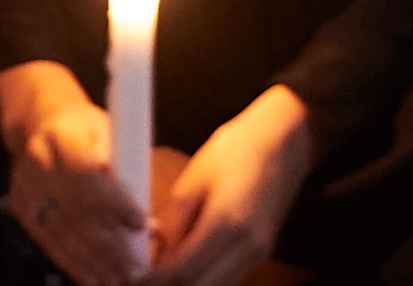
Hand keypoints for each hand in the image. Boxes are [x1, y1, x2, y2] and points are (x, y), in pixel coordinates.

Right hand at [0, 61, 146, 285]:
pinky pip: (48, 241)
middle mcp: (38, 160)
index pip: (89, 175)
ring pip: (62, 231)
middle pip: (76, 210)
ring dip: (93, 261)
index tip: (141, 224)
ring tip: (119, 278)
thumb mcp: (111, 132)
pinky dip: (73, 263)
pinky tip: (93, 278)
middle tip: (135, 267)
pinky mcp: (20, 207)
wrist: (42, 123)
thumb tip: (148, 223)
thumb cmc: (88, 130)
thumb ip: (127, 171)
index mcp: (63, 134)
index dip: (115, 203)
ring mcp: (25, 185)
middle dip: (109, 245)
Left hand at [148, 85, 312, 285]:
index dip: (152, 282)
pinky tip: (182, 268)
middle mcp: (247, 246)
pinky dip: (203, 280)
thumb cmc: (237, 149)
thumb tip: (153, 254)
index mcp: (227, 222)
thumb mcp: (195, 177)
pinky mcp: (260, 253)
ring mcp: (258, 253)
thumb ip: (175, 222)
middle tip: (139, 279)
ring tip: (157, 274)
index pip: (183, 272)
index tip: (129, 277)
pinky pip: (226, 279)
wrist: (284, 141)